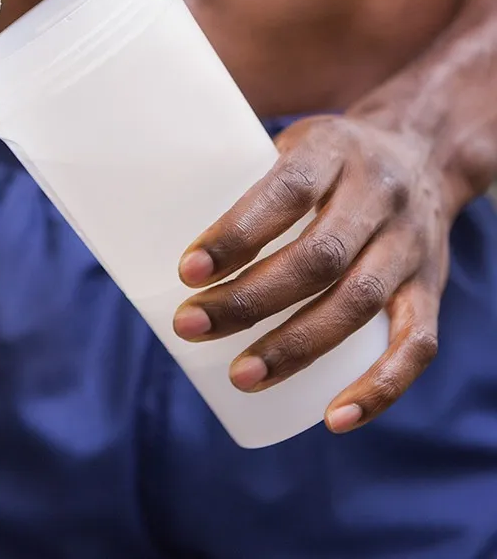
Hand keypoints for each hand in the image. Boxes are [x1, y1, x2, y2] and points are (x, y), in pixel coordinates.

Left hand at [171, 114, 453, 433]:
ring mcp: (410, 245)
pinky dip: (379, 387)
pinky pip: (415, 343)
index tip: (186, 271)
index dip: (237, 233)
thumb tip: (131, 211)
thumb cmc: (324, 160)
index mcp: (332, 150)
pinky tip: (333, 418)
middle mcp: (378, 196)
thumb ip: (226, 171)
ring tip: (241, 377)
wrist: (424, 150)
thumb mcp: (284, 143)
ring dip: (297, 347)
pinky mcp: (430, 288)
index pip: (286, 191)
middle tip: (189, 326)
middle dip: (250, 300)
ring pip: (359, 301)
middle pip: (318, 256)